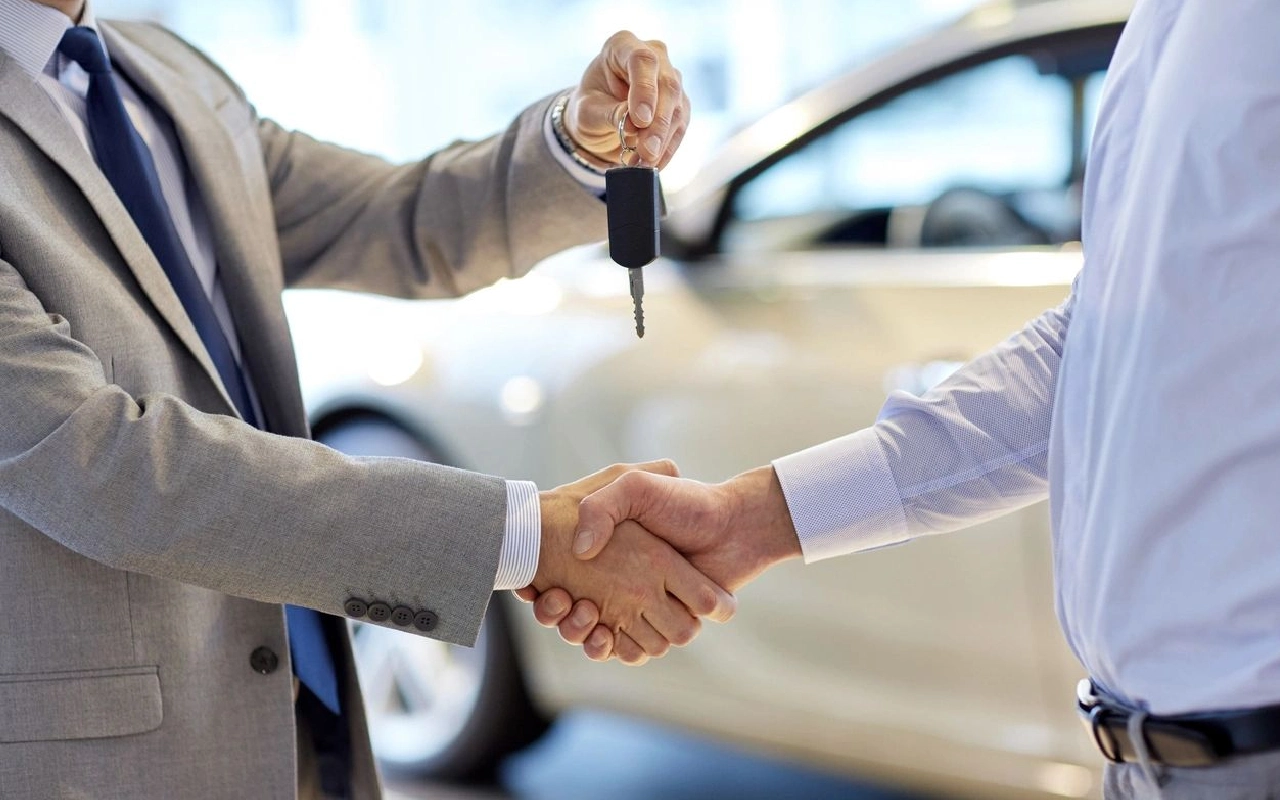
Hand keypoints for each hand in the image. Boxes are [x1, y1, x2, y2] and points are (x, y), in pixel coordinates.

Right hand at [526, 466, 802, 659]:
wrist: (735, 526)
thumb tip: (579, 552)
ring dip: (578, 630)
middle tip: (555, 598)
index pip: (559, 579)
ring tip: (580, 609)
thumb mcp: (635, 486)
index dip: (543, 587)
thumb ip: (601, 507)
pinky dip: (608, 646)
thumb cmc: (687, 504)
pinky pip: (625, 649)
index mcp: (611, 554)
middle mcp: (622, 583)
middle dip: (558, 613)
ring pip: (593, 635)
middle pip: (571, 612)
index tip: (537, 583)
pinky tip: (600, 631)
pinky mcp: (660, 628)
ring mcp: (640, 607)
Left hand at [565, 31, 689, 168]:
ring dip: (663, 140)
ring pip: (678, 108)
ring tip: (644, 163)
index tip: (640, 120)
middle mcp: (653, 56)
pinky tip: (654, 163)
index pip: (642, 60)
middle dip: (658, 124)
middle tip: (647, 152)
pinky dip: (668, 148)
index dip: (645, 89)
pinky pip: (680, 126)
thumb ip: (610, 114)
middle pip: (667, 86)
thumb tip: (634, 125)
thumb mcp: (588, 111)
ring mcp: (670, 78)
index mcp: (622, 45)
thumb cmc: (590, 106)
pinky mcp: (679, 104)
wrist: (599, 117)